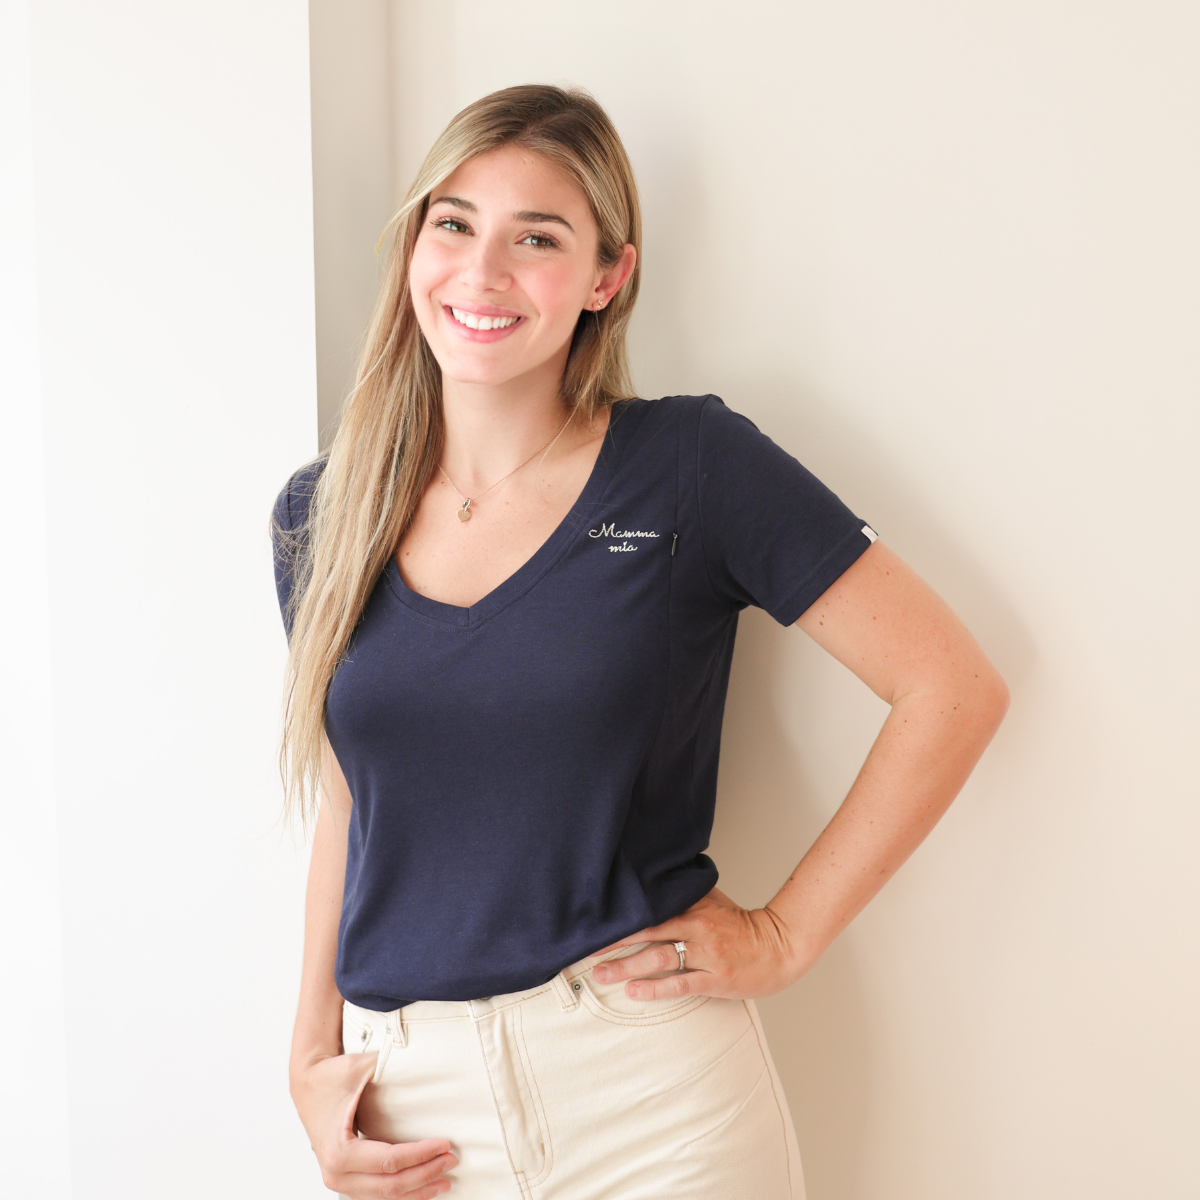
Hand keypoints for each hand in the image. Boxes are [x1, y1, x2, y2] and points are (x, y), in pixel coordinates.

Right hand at [291, 1051, 456, 1197]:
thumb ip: (390, 1063)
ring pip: (384, 1197)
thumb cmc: (331, 1077)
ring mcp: (338, 1180)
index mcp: (339, 1150)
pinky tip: (422, 1186)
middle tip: (451, 1160)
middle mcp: (336, 1172)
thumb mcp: (360, 1067)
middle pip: (390, 1186)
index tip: (445, 1145)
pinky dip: (402, 1193)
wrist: (306, 1084)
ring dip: (416, 1190)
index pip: (390, 1161)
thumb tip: (426, 1061)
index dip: (421, 1156)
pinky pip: (376, 1194)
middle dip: (425, 1174)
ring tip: (444, 1180)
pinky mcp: (344, 1179)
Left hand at [590, 886, 805, 1000]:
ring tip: (601, 975)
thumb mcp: (713, 901)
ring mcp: (707, 954)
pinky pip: (680, 983)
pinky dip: (655, 988)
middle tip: (586, 951)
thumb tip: (656, 880)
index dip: (621, 918)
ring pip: (659, 958)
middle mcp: (698, 928)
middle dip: (614, 943)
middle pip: (648, 932)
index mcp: (694, 908)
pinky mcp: (715, 978)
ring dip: (627, 967)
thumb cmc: (742, 925)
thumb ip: (685, 894)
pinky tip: (634, 991)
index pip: (650, 910)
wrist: (779, 947)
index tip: (595, 923)